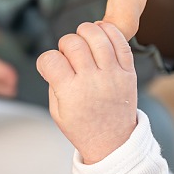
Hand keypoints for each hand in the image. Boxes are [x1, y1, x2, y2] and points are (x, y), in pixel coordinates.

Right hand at [37, 22, 136, 163]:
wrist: (113, 142)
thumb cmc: (83, 127)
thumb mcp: (57, 111)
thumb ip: (54, 82)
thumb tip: (57, 56)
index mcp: (70, 93)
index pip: (50, 59)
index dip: (46, 59)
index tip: (50, 66)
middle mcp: (92, 81)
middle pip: (73, 43)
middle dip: (65, 43)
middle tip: (68, 55)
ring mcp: (112, 75)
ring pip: (97, 36)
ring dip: (86, 31)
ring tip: (83, 40)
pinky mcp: (128, 72)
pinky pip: (120, 42)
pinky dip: (109, 31)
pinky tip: (101, 33)